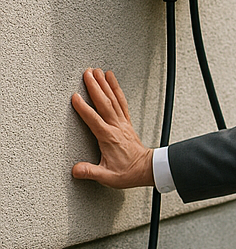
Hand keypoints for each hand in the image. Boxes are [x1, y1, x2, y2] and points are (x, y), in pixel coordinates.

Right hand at [71, 69, 154, 187]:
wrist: (148, 170)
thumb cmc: (128, 172)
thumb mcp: (108, 177)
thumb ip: (91, 172)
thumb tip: (76, 170)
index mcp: (109, 138)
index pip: (94, 119)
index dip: (84, 108)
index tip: (75, 97)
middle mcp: (116, 127)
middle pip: (104, 103)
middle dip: (95, 87)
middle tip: (87, 72)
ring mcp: (122, 123)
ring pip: (113, 100)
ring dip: (105, 84)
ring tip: (98, 71)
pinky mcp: (126, 123)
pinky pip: (121, 103)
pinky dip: (116, 90)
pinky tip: (112, 80)